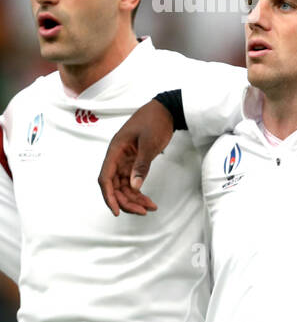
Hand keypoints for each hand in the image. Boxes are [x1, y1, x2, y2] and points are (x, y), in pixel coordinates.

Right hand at [98, 100, 174, 215]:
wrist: (165, 110)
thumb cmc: (154, 122)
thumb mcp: (149, 143)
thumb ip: (142, 165)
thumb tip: (135, 186)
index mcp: (115, 151)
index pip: (105, 178)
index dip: (109, 196)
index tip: (117, 211)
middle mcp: (117, 158)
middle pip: (114, 186)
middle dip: (126, 201)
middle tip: (143, 211)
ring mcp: (125, 161)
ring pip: (124, 186)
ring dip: (134, 199)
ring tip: (150, 208)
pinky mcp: (134, 163)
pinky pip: (132, 182)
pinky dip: (139, 192)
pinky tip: (148, 201)